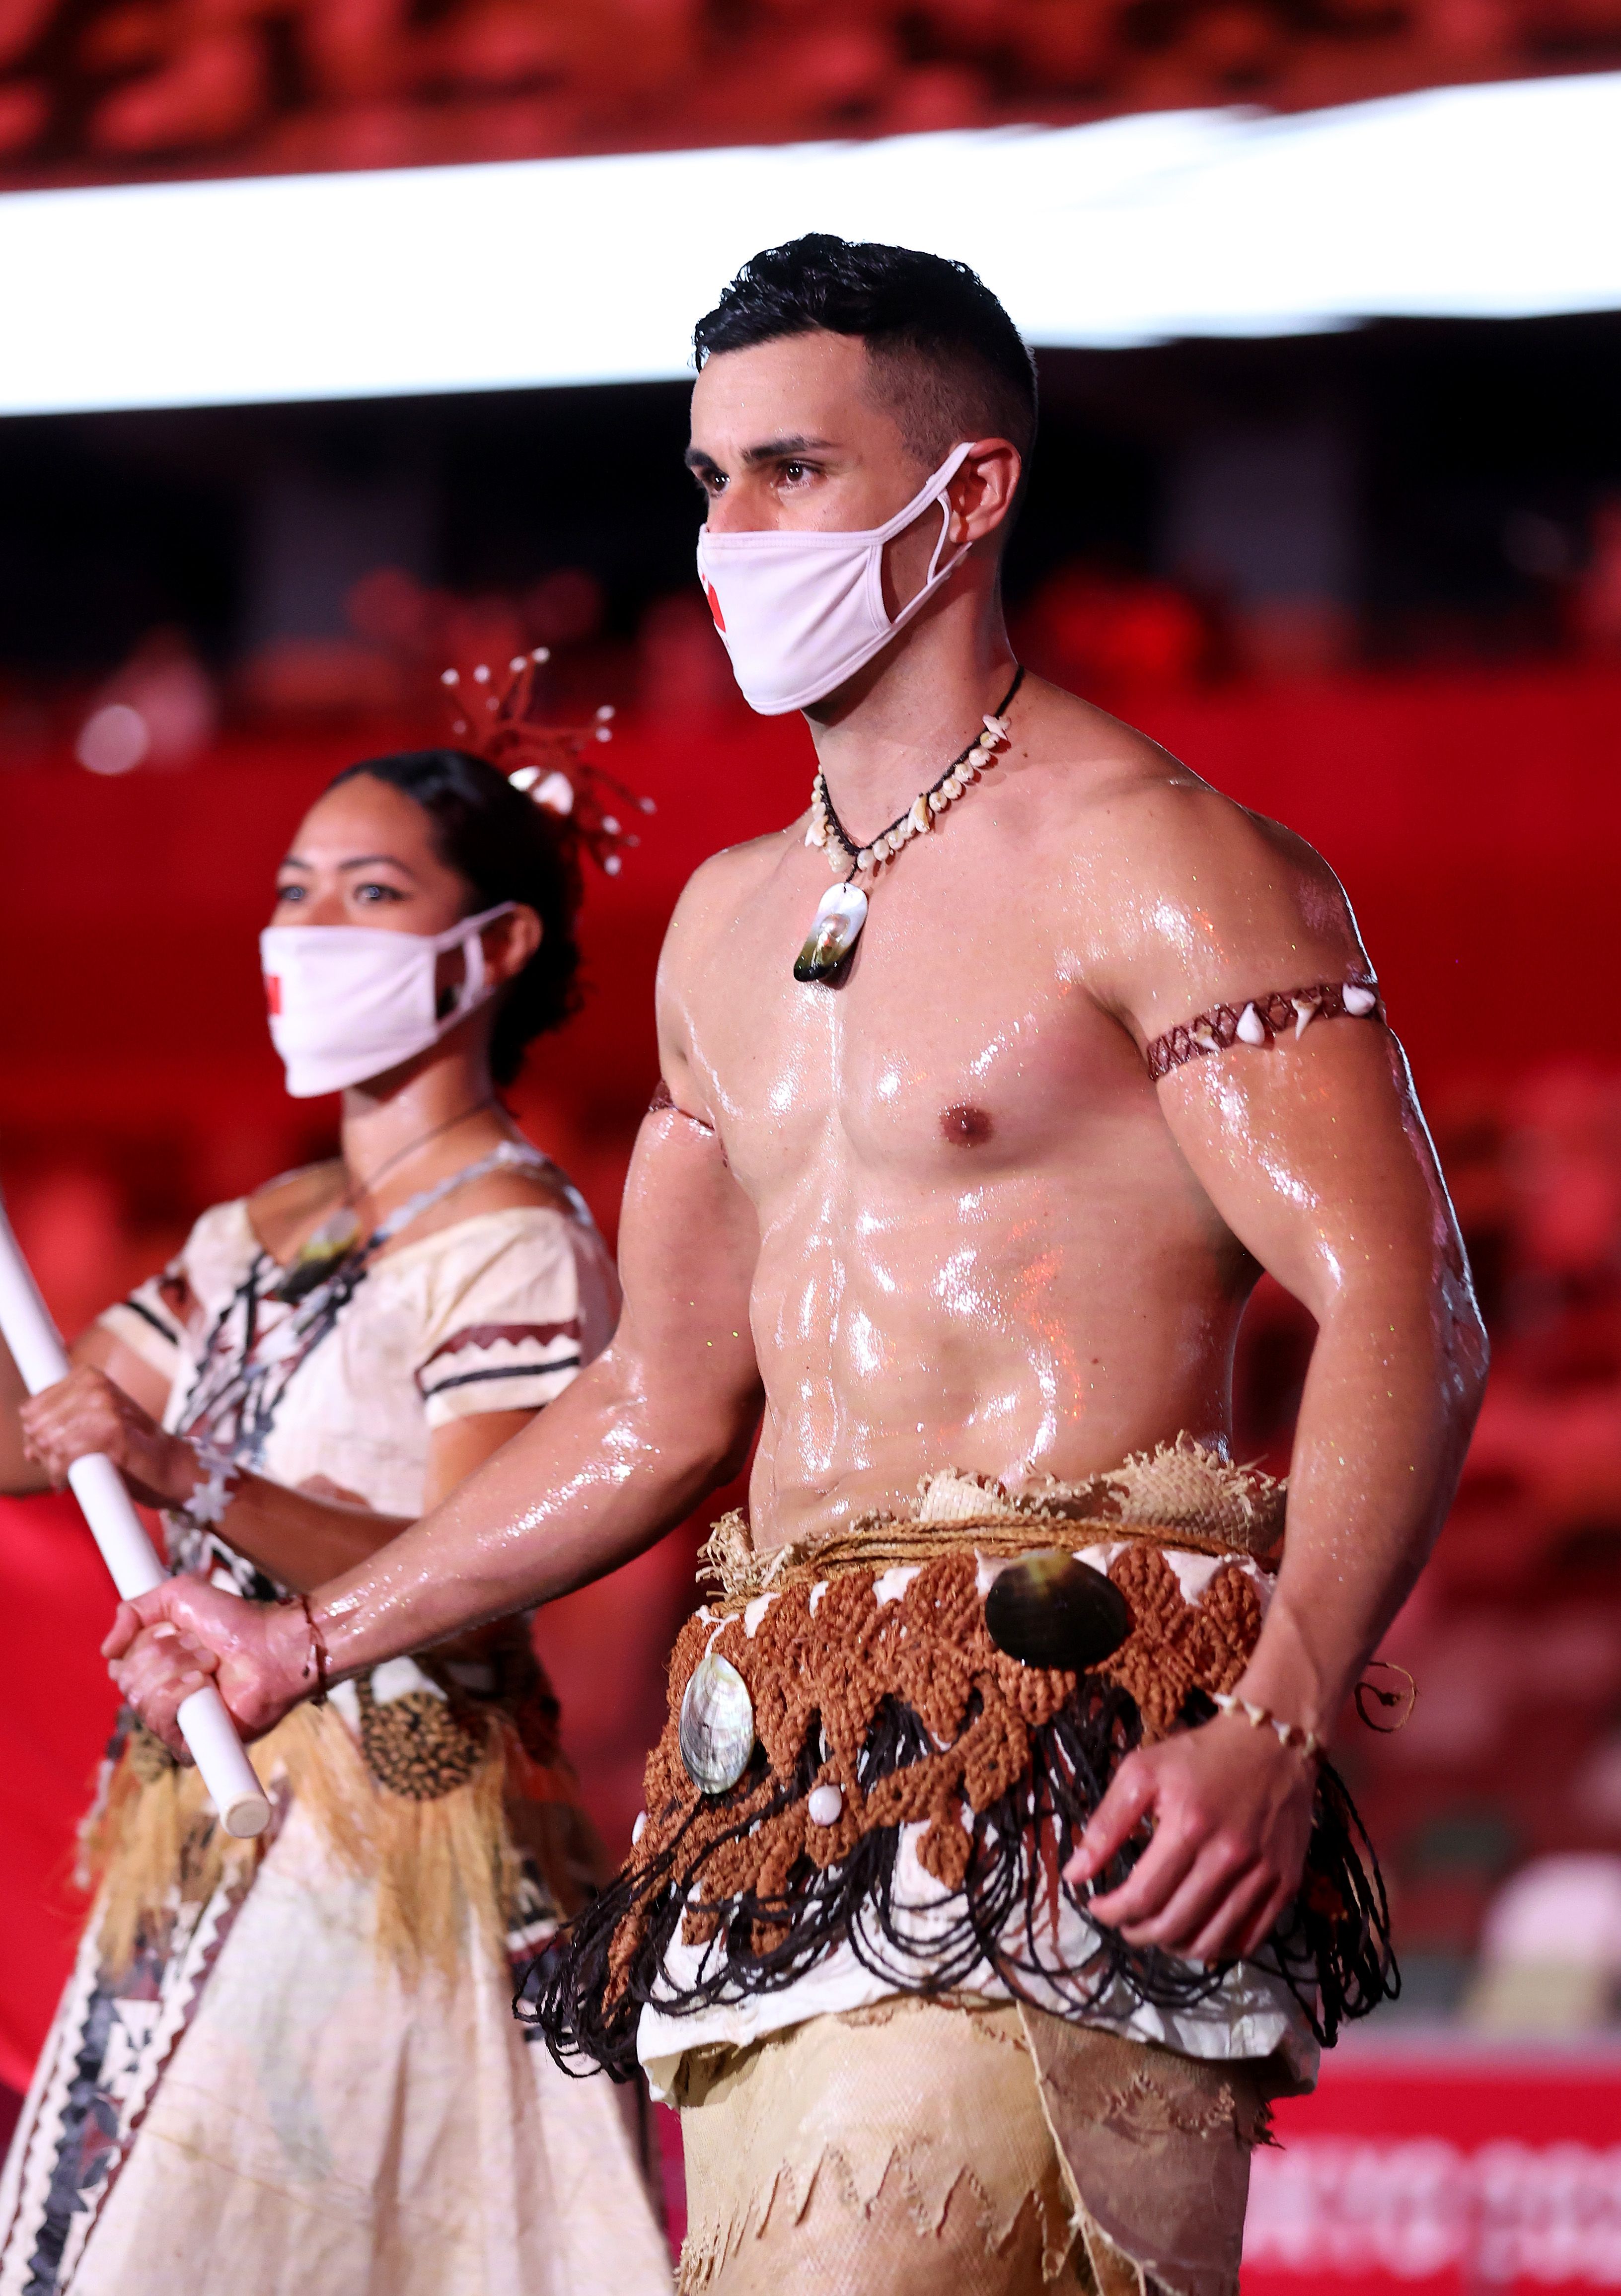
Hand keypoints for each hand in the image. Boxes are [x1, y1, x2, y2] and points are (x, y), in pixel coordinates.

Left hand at [21, 1367, 193, 1509]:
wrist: (174, 1468)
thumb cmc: (135, 1450)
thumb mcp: (96, 1426)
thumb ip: (63, 1426)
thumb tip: (29, 1448)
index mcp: (90, 1377)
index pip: (33, 1406)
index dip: (36, 1433)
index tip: (48, 1450)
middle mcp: (97, 1386)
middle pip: (37, 1424)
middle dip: (41, 1450)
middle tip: (58, 1465)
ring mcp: (105, 1407)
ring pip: (49, 1440)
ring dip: (51, 1464)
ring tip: (66, 1474)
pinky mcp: (112, 1432)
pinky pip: (65, 1455)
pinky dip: (61, 1473)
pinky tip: (69, 1480)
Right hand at [103, 1577, 309, 1752]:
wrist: (270, 1645)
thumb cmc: (232, 1620)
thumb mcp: (176, 1596)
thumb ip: (133, 1611)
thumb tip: (107, 1651)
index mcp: (153, 1668)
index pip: (118, 1667)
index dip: (141, 1644)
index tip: (173, 1629)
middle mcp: (159, 1697)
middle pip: (127, 1682)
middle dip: (163, 1654)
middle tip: (199, 1644)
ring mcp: (174, 1723)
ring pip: (141, 1699)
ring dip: (176, 1668)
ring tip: (209, 1660)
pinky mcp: (189, 1744)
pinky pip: (161, 1723)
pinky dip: (179, 1695)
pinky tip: (204, 1683)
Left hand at [1064, 1712, 1314, 1964]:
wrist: (1272, 1744)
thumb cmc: (1200, 1757)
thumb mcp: (1142, 1772)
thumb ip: (1106, 1823)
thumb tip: (1074, 1875)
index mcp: (1188, 1826)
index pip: (1141, 1896)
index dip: (1111, 1912)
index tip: (1097, 1906)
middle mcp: (1228, 1857)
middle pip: (1173, 1925)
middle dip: (1137, 1933)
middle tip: (1125, 1922)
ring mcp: (1262, 1874)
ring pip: (1210, 1942)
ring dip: (1173, 1947)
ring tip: (1157, 1932)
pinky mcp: (1286, 1884)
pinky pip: (1249, 1940)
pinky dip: (1217, 1948)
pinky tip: (1198, 1934)